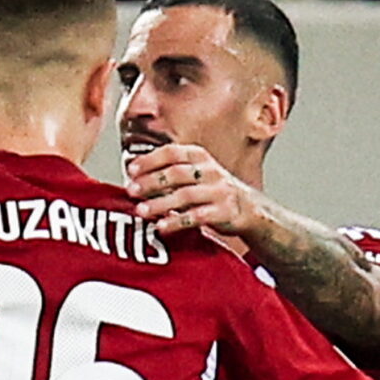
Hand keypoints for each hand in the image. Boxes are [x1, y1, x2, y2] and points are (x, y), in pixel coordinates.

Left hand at [127, 143, 266, 239]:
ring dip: (160, 203)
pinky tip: (161, 227)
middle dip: (151, 181)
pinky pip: (197, 217)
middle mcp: (210, 171)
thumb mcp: (195, 173)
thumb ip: (169, 172)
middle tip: (131, 191)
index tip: (130, 169)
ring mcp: (219, 191)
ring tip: (141, 211)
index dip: (150, 160)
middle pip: (176, 173)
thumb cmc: (212, 190)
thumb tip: (133, 176)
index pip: (171, 152)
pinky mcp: (224, 212)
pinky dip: (177, 222)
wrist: (249, 208)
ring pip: (185, 195)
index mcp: (199, 157)